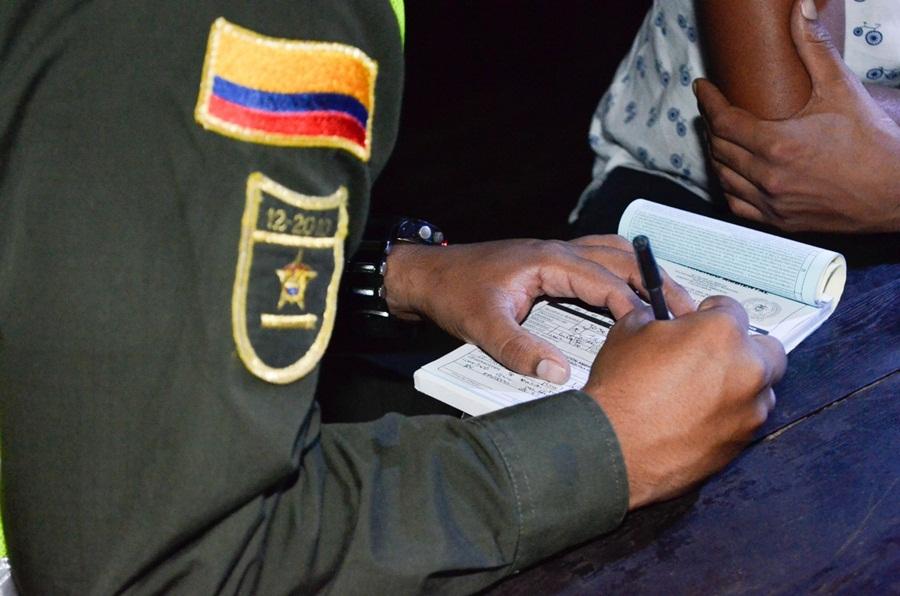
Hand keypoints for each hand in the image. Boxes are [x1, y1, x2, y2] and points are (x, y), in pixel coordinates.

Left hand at [384, 235, 694, 383]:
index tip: (661, 329)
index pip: (607, 279)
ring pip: (613, 253)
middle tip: (687, 310)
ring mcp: (555, 252)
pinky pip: (597, 257)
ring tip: (670, 300)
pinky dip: (621, 270)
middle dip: (656, 281)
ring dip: (643, 272)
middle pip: (622, 258)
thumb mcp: (483, 326)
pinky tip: (630, 292)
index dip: (637, 304)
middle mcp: (559, 250)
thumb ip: (519, 351)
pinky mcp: (549, 261)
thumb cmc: (454, 294)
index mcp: (550, 260)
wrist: (427, 275)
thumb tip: (560, 374)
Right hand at [584, 296, 785, 508]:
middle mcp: (747, 368)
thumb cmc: (621, 394)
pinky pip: (746, 418)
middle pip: (766, 347)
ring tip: (703, 388)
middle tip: (710, 352)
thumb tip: (657, 320)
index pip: (731, 308)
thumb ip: (655, 319)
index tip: (698, 321)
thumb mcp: (629, 333)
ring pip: (761, 386)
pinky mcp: (743, 441)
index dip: (709, 313)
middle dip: (742, 347)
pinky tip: (696, 415)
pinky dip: (728, 413)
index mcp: (721, 333)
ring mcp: (750, 409)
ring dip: (740, 382)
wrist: (615, 448)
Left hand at [695, 0, 899, 232]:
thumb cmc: (872, 143)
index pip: (723, 121)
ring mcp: (771, 203)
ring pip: (723, 177)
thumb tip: (800, 9)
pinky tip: (732, 172)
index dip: (707, 101)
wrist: (895, 193)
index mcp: (777, 145)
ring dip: (716, 155)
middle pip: (719, 148)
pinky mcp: (779, 221)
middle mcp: (768, 177)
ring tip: (718, 136)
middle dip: (710, 124)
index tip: (702, 87)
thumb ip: (814, 48)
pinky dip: (728, 186)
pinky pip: (737, 204)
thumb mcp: (842, 89)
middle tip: (711, 107)